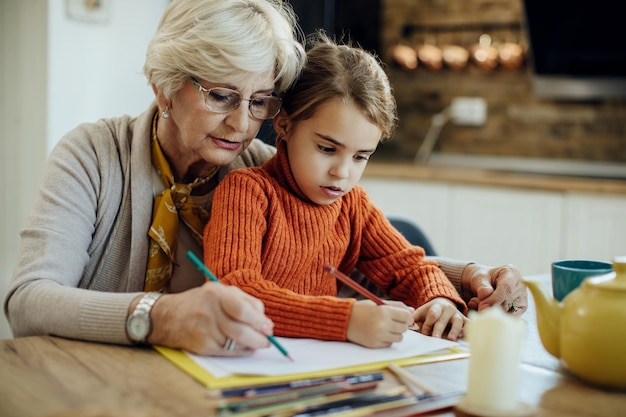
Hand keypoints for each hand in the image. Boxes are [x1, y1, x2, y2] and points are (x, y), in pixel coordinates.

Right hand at [148, 282, 273, 355]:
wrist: (168, 317)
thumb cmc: (203, 302)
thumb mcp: (222, 291)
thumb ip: (246, 302)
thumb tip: (266, 323)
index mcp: (217, 294)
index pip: (243, 310)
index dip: (259, 321)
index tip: (268, 328)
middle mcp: (209, 312)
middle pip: (241, 331)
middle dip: (259, 339)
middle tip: (267, 341)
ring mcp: (205, 330)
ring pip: (236, 344)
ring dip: (251, 346)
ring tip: (255, 343)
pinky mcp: (202, 346)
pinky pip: (228, 353)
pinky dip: (239, 352)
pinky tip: (242, 347)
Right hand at [347, 300, 413, 347]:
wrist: (344, 320)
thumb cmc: (362, 309)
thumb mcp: (378, 303)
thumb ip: (396, 306)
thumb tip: (412, 311)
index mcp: (384, 311)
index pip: (407, 317)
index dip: (407, 317)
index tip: (404, 316)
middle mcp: (382, 324)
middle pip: (404, 328)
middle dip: (401, 324)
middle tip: (392, 321)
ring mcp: (378, 336)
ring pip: (399, 337)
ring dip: (395, 333)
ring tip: (386, 327)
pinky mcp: (375, 344)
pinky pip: (390, 343)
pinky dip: (387, 339)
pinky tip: (379, 332)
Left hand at [413, 297, 466, 339]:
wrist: (444, 303)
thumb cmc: (430, 311)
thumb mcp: (422, 312)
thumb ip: (415, 318)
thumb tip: (408, 325)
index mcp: (436, 306)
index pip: (432, 314)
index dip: (428, 323)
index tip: (424, 333)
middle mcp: (448, 309)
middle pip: (443, 319)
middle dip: (438, 329)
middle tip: (435, 338)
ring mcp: (457, 314)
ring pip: (457, 322)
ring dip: (454, 330)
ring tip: (451, 339)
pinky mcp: (465, 320)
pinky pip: (468, 325)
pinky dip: (467, 330)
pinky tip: (464, 336)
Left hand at [462, 263, 527, 314]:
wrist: (482, 284)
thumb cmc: (481, 278)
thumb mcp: (478, 277)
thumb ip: (481, 285)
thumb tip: (484, 294)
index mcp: (512, 273)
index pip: (506, 288)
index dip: (494, 300)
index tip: (481, 307)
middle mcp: (520, 286)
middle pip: (507, 302)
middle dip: (490, 307)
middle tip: (475, 306)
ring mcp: (521, 300)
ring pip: (508, 313)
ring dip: (490, 313)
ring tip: (477, 306)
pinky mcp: (519, 311)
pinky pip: (508, 318)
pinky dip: (495, 318)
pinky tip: (484, 313)